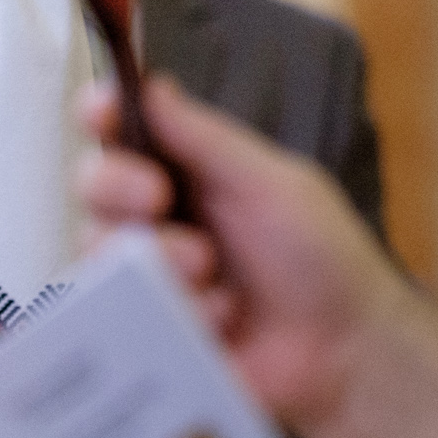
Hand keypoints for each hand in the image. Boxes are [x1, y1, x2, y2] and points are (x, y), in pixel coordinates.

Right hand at [79, 77, 437, 437]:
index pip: (125, 131)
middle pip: (93, 184)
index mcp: (190, 172)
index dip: (101, 114)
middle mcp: (159, 218)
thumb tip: (150, 84)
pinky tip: (220, 319)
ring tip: (210, 274)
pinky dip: (173, 308)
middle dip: (118, 187)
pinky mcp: (143, 328)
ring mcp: (148, 275)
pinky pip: (119, 311)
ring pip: (98, 249)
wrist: (345, 353)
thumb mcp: (272, 183)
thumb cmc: (322, 259)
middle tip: (158, 199)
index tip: (100, 111)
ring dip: (156, 256)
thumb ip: (205, 138)